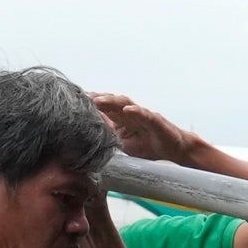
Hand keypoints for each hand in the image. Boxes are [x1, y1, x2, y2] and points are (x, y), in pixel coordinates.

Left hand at [90, 92, 205, 166]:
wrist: (174, 149)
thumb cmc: (148, 147)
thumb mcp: (124, 146)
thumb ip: (109, 140)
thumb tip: (89, 140)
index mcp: (122, 119)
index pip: (104, 109)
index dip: (90, 106)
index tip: (73, 103)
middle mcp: (131, 113)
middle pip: (111, 102)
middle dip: (96, 99)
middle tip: (81, 98)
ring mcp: (143, 115)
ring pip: (125, 103)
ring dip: (111, 101)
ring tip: (98, 100)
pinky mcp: (156, 120)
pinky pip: (145, 114)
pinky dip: (136, 111)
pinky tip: (127, 110)